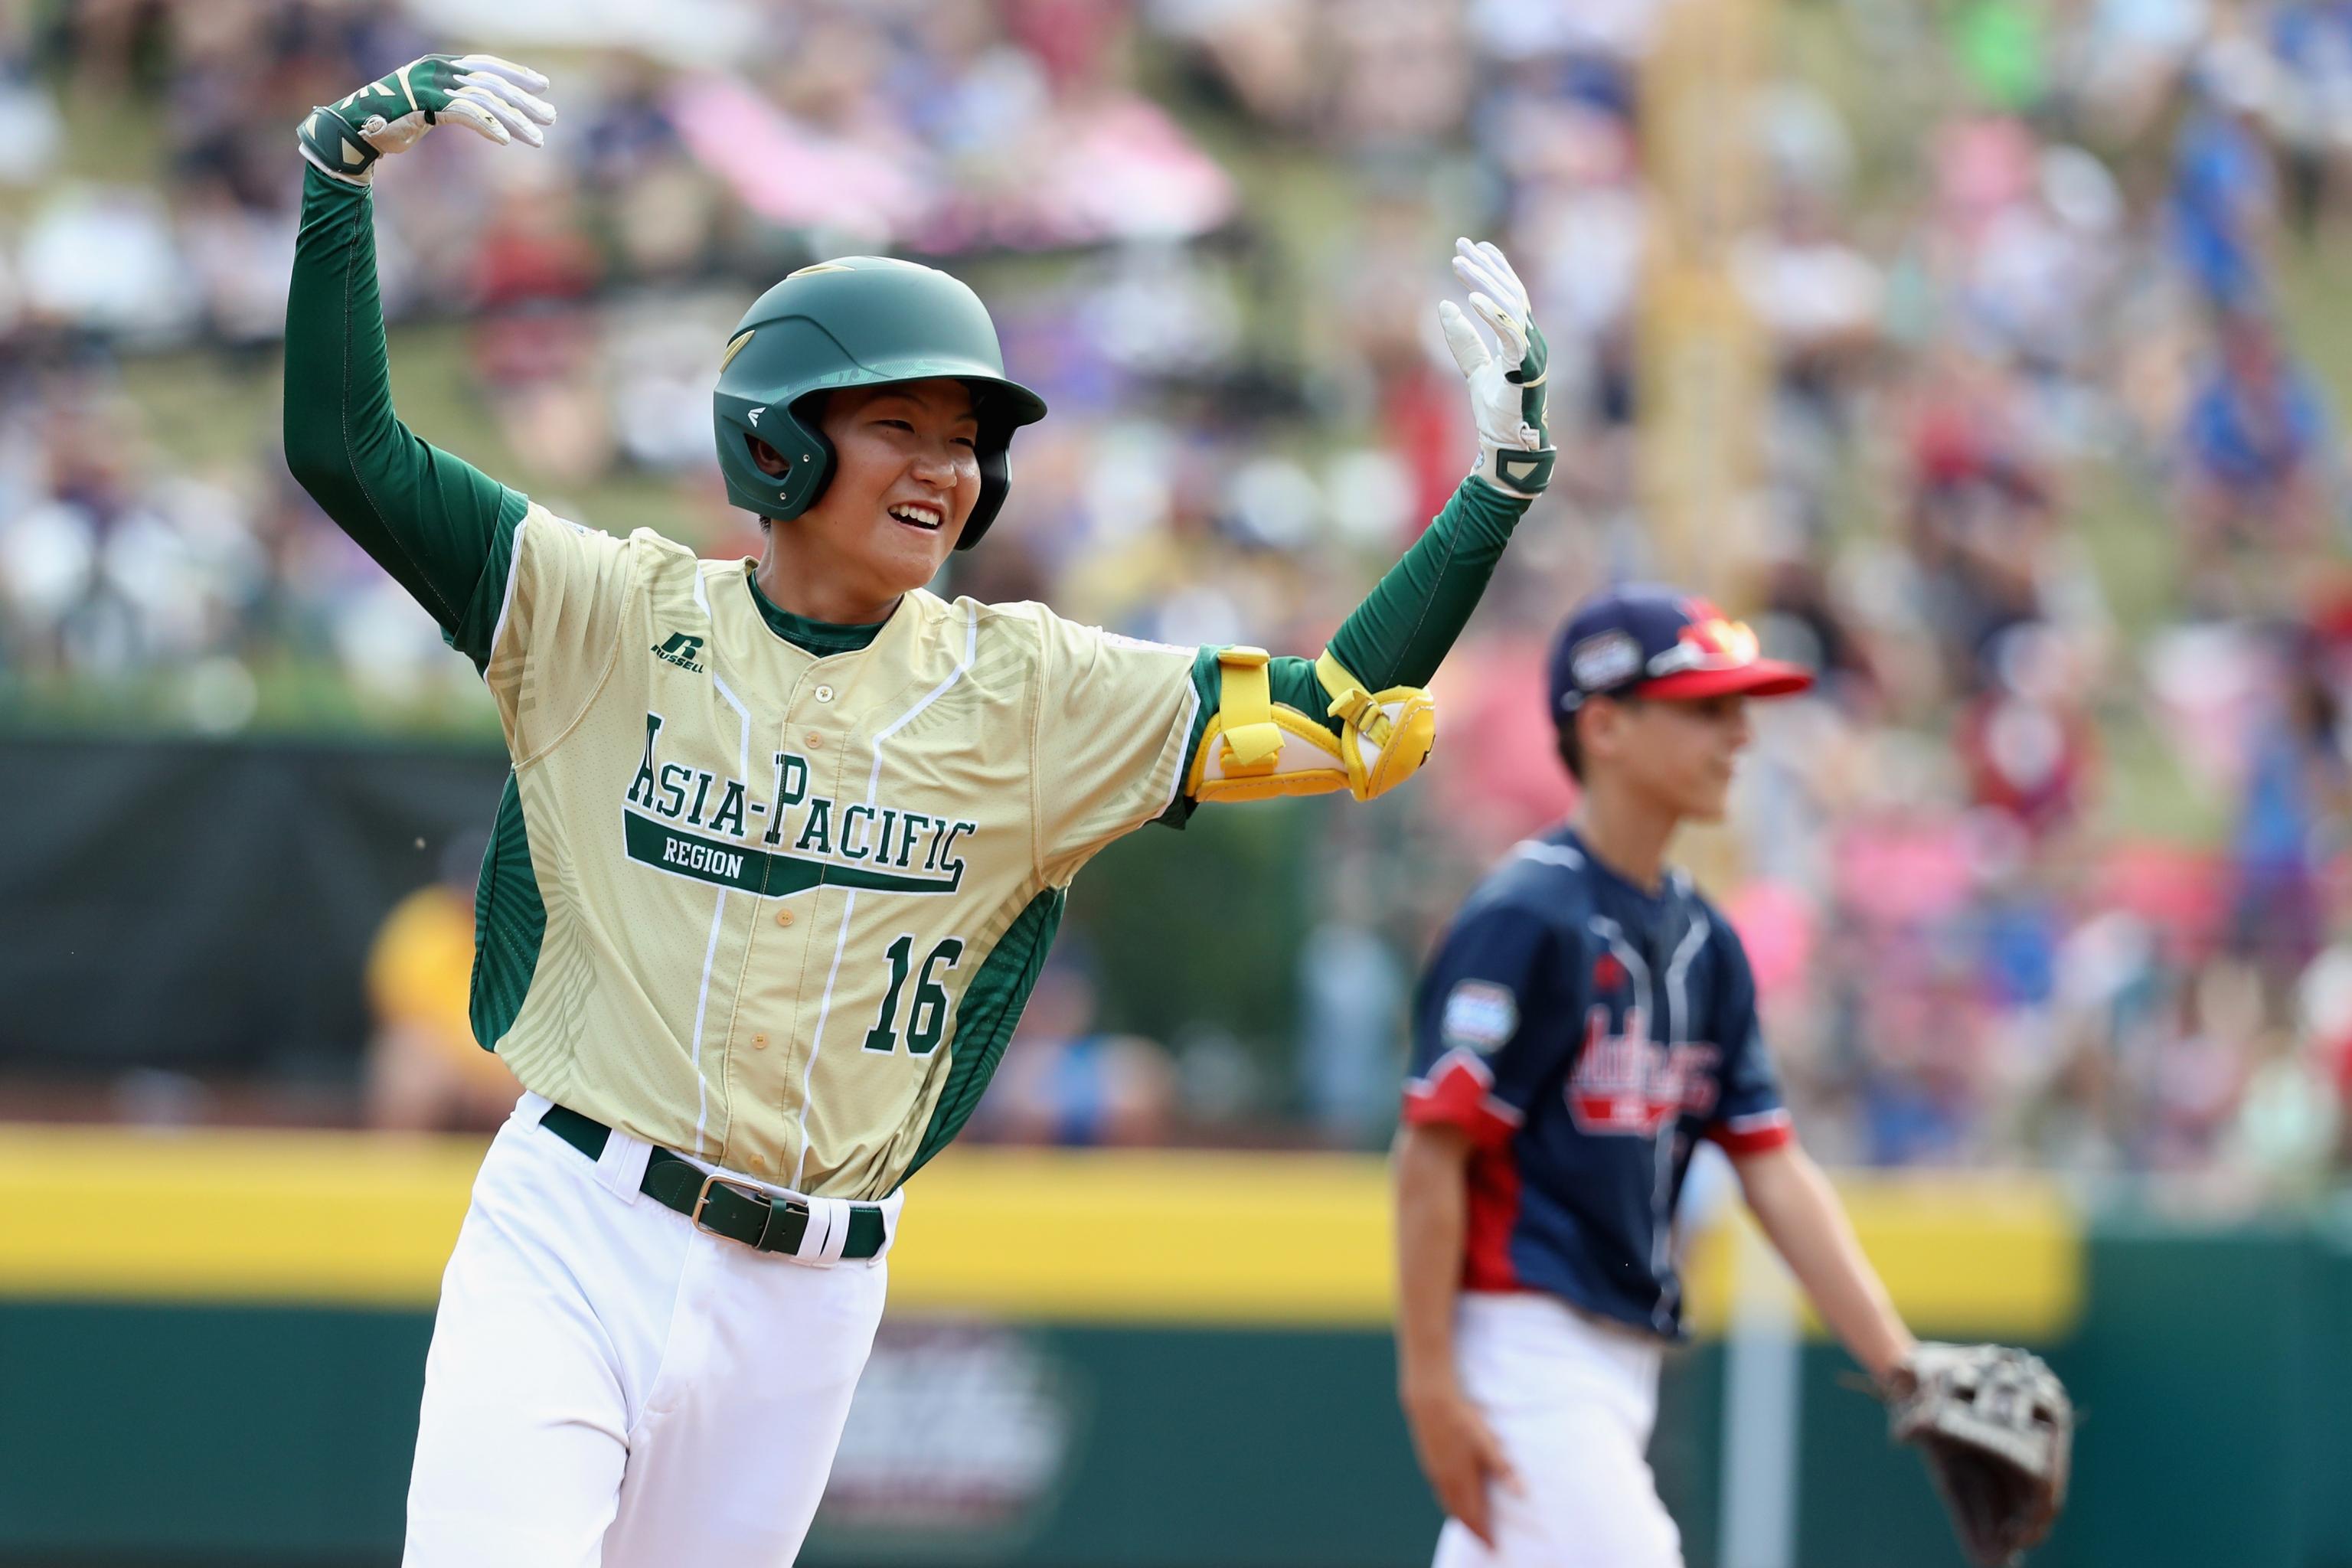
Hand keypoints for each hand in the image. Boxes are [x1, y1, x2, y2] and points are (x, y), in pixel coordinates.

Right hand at [298, 54, 554, 184]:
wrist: (358, 128)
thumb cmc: (395, 119)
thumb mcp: (430, 103)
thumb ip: (456, 100)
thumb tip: (490, 113)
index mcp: (442, 64)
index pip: (487, 65)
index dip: (517, 74)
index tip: (542, 87)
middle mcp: (439, 69)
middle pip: (493, 83)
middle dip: (524, 102)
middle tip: (550, 118)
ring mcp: (432, 85)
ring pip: (486, 99)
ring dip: (515, 121)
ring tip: (537, 140)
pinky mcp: (426, 104)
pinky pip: (466, 112)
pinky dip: (489, 125)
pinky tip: (505, 140)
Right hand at [1401, 1375, 1520, 1548]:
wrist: (1430, 1402)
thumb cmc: (1462, 1420)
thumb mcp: (1488, 1443)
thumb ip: (1504, 1469)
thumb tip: (1522, 1493)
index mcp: (1463, 1479)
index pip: (1474, 1515)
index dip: (1483, 1533)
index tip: (1492, 1547)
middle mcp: (1447, 1480)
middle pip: (1460, 1514)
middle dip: (1472, 1530)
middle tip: (1483, 1542)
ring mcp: (1435, 1472)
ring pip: (1447, 1503)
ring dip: (1459, 1517)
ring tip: (1468, 1525)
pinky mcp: (1429, 1463)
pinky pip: (1439, 1492)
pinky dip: (1448, 1503)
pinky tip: (1450, 1498)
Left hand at [1440, 238, 1553, 499]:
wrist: (1507, 444)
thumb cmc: (1496, 411)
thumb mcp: (1474, 368)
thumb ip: (1463, 339)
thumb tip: (1444, 305)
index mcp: (1521, 338)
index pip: (1508, 294)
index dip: (1492, 268)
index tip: (1472, 248)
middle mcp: (1530, 338)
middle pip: (1509, 292)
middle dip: (1485, 267)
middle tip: (1461, 247)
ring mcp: (1531, 351)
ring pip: (1511, 304)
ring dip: (1485, 282)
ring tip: (1461, 264)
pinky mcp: (1525, 367)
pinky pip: (1510, 333)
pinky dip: (1492, 314)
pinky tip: (1471, 298)